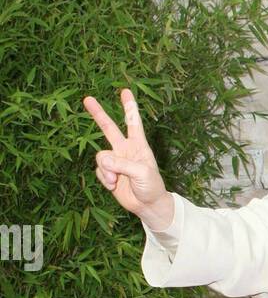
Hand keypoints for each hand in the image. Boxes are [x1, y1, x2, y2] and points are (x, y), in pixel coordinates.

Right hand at [83, 88, 172, 224]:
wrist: (147, 206)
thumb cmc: (151, 186)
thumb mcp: (141, 172)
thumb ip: (122, 163)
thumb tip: (103, 159)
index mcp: (138, 145)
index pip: (133, 122)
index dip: (129, 107)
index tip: (125, 91)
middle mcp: (125, 149)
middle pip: (109, 128)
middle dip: (98, 113)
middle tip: (87, 99)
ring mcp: (116, 161)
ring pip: (100, 156)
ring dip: (106, 170)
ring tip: (116, 180)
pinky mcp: (108, 174)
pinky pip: (99, 170)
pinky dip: (105, 179)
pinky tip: (114, 186)